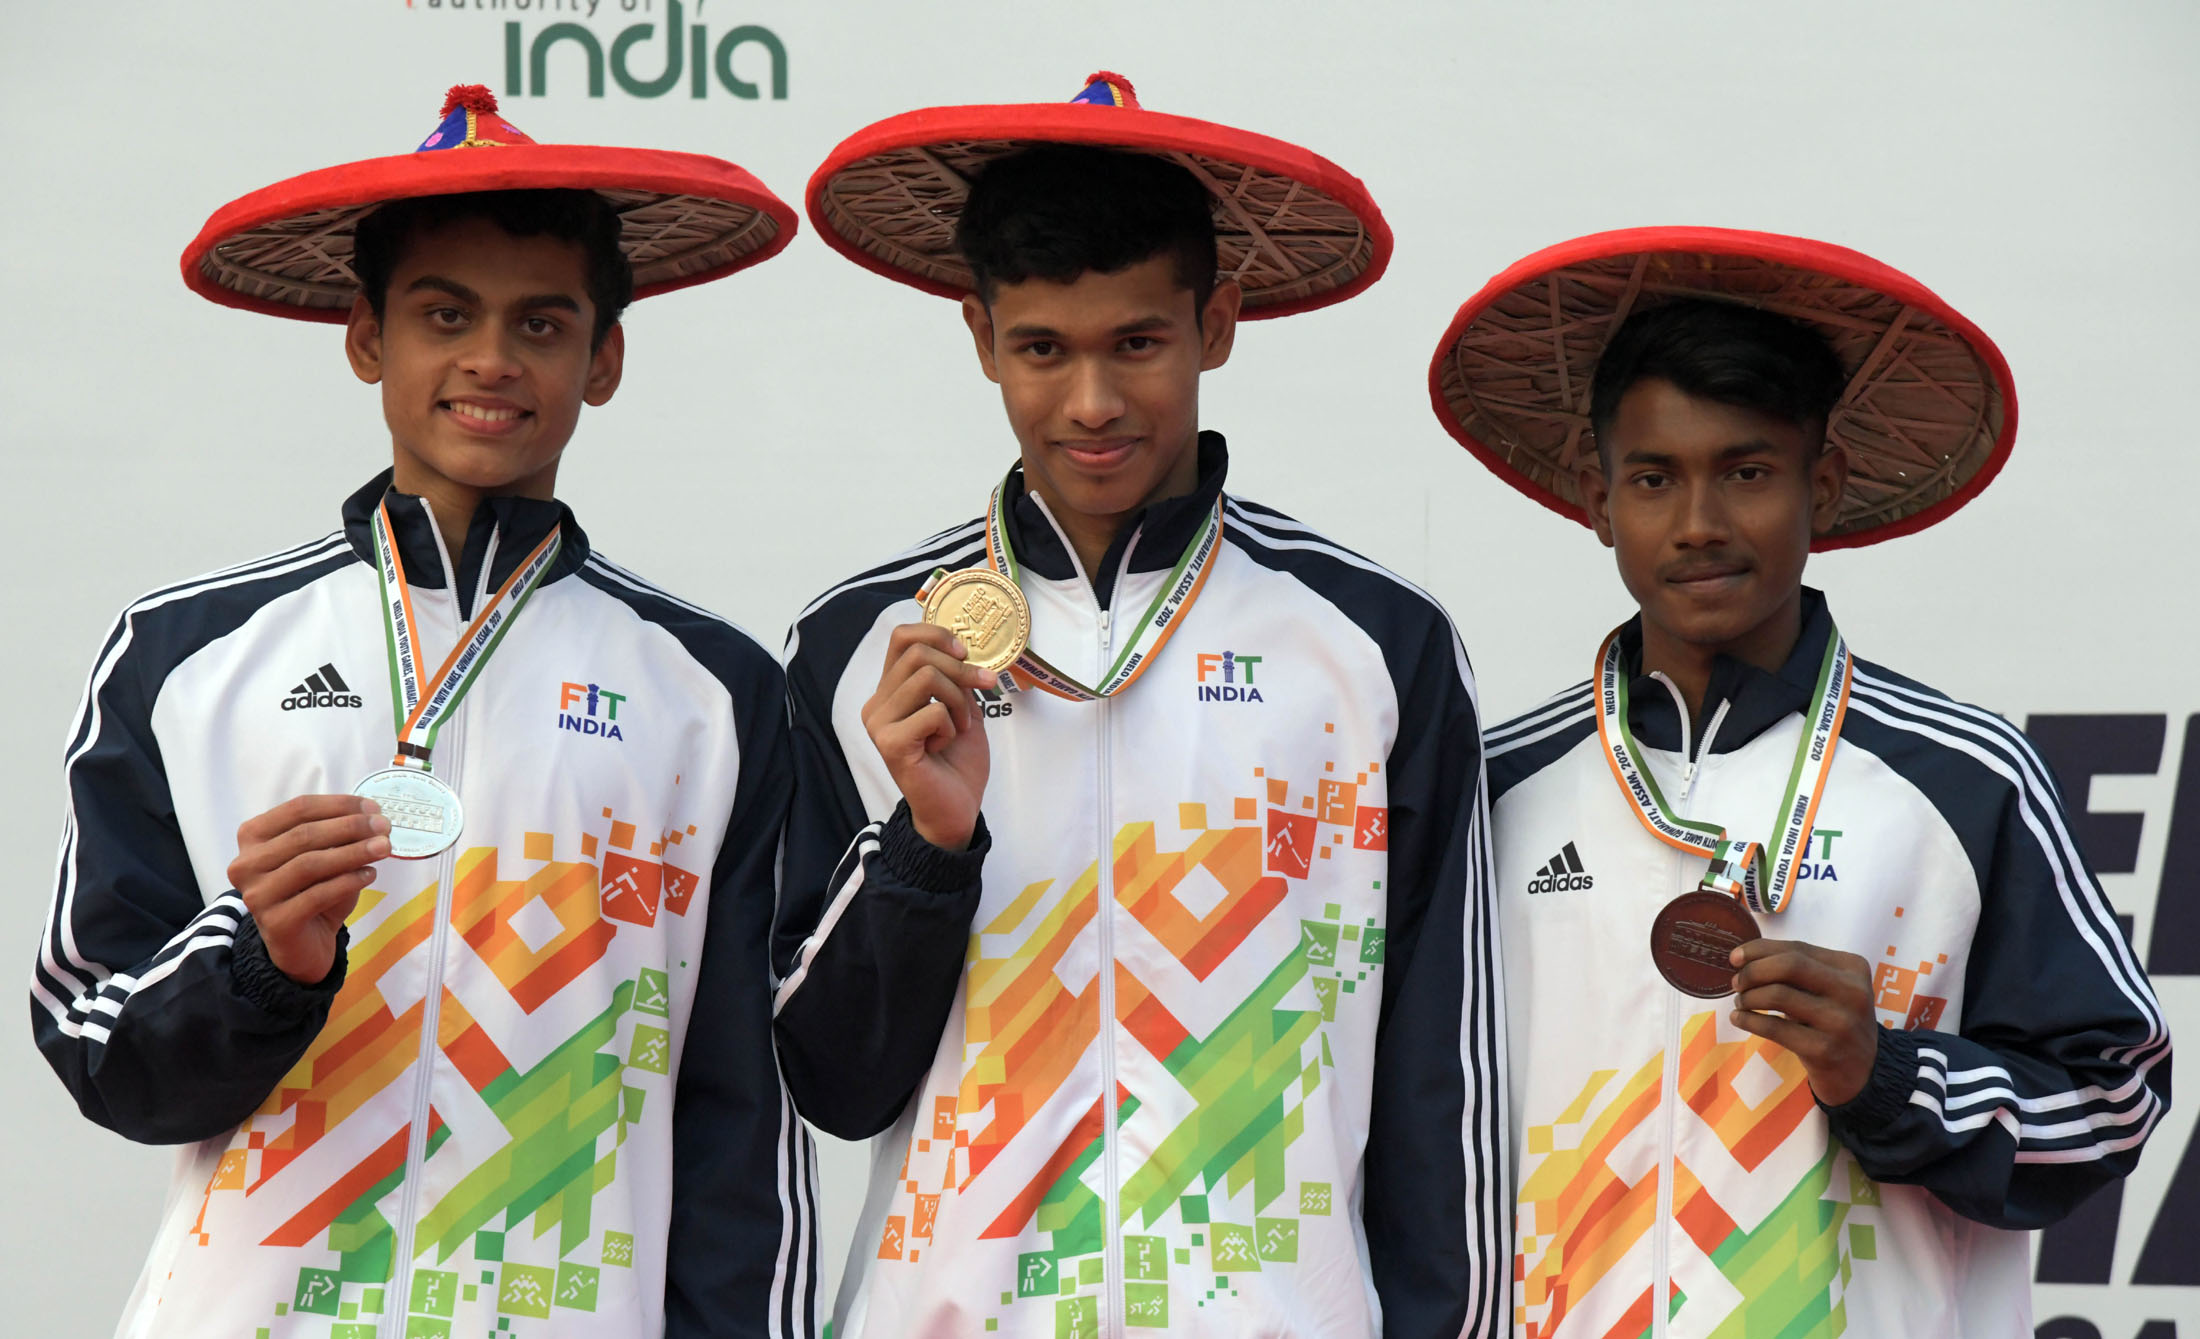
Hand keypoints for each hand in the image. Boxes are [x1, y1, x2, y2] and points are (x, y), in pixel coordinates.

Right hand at [229, 795, 390, 984]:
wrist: (304, 943)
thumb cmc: (314, 890)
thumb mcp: (325, 856)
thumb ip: (339, 836)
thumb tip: (372, 818)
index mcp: (253, 836)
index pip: (298, 809)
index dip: (339, 805)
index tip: (374, 807)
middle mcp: (246, 864)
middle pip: (304, 835)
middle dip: (350, 827)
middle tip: (385, 827)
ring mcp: (256, 895)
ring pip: (309, 864)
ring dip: (353, 852)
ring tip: (383, 848)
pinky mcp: (274, 922)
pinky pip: (317, 895)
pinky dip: (348, 882)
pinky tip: (370, 874)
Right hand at [861, 622, 995, 850]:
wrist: (955, 809)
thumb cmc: (956, 762)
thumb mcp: (962, 707)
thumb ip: (955, 677)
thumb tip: (962, 647)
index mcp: (890, 691)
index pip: (902, 637)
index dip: (936, 634)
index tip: (965, 653)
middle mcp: (877, 704)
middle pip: (918, 654)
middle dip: (960, 670)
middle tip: (983, 689)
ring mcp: (879, 723)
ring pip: (926, 677)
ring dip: (958, 700)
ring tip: (960, 726)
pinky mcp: (890, 743)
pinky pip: (932, 711)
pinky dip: (950, 726)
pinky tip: (943, 746)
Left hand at [1728, 938, 1880, 1105]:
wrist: (1864, 1073)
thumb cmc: (1837, 1022)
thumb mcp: (1830, 990)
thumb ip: (1799, 970)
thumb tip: (1744, 958)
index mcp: (1853, 968)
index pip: (1798, 948)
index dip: (1760, 949)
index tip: (1735, 958)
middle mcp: (1852, 991)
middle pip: (1789, 965)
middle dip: (1753, 971)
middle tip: (1737, 982)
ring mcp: (1839, 1022)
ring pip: (1778, 995)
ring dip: (1748, 997)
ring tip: (1740, 1003)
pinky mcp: (1823, 1050)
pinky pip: (1773, 1027)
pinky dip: (1748, 1020)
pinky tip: (1739, 1019)